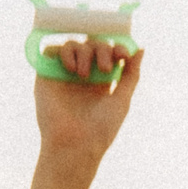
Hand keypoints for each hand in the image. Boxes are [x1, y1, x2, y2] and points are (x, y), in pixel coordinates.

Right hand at [34, 41, 142, 165]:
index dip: (116, 47)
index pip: (108, 52)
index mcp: (101, 81)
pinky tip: (71, 69)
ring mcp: (64, 74)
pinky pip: (52, 50)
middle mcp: (82, 75)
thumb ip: (131, 74)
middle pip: (92, 44)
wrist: (75, 144)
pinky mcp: (46, 75)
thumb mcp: (122, 100)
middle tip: (104, 69)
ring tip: (85, 75)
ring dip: (83, 52)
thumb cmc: (101, 129)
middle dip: (102, 50)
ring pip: (73, 44)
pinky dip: (64, 52)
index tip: (122, 55)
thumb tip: (141, 48)